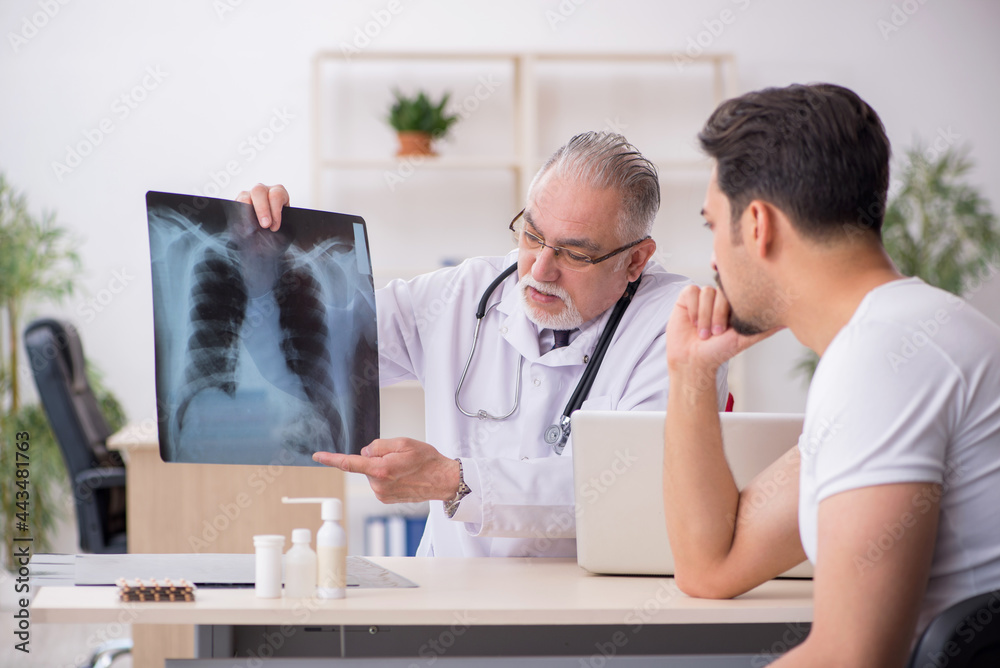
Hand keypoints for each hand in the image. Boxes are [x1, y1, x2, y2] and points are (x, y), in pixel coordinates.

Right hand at [235, 183, 289, 230]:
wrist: (269, 236)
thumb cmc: (278, 230)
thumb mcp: (286, 228)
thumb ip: (284, 229)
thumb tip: (276, 231)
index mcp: (278, 193)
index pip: (276, 195)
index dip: (275, 211)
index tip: (274, 227)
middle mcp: (263, 191)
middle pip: (259, 191)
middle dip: (262, 209)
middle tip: (265, 225)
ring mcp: (248, 195)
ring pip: (244, 196)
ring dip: (246, 211)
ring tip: (250, 228)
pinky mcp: (237, 204)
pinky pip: (235, 205)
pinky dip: (237, 215)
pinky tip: (241, 227)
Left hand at [312, 438, 460, 503]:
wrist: (442, 480)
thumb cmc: (428, 461)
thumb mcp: (404, 443)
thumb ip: (379, 445)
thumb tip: (365, 453)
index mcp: (381, 470)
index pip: (349, 463)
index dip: (331, 459)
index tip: (318, 456)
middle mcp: (379, 485)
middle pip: (365, 465)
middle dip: (376, 458)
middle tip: (398, 456)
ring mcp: (382, 494)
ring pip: (372, 473)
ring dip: (382, 467)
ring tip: (404, 467)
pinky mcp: (386, 499)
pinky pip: (379, 482)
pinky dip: (387, 476)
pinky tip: (403, 476)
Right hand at [666, 285, 778, 371]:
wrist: (693, 360)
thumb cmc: (719, 351)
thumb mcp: (745, 339)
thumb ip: (765, 328)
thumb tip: (787, 321)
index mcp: (734, 303)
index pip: (738, 291)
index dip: (733, 308)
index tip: (730, 328)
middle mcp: (719, 297)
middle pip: (721, 291)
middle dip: (718, 315)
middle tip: (717, 334)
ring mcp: (703, 296)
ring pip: (706, 293)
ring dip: (705, 316)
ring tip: (703, 333)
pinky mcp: (686, 297)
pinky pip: (691, 292)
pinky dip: (693, 309)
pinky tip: (693, 323)